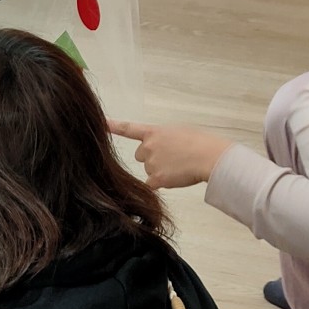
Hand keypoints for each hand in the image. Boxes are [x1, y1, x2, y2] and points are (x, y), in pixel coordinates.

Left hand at [106, 120, 233, 189]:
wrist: (209, 157)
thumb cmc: (200, 143)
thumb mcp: (179, 132)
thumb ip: (163, 138)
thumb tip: (162, 150)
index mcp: (154, 132)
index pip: (129, 129)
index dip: (112, 126)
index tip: (99, 124)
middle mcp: (148, 146)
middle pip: (140, 155)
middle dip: (151, 157)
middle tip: (171, 157)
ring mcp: (151, 163)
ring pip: (149, 170)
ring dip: (159, 170)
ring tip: (179, 165)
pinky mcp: (156, 179)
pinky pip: (152, 184)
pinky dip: (162, 183)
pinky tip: (175, 177)